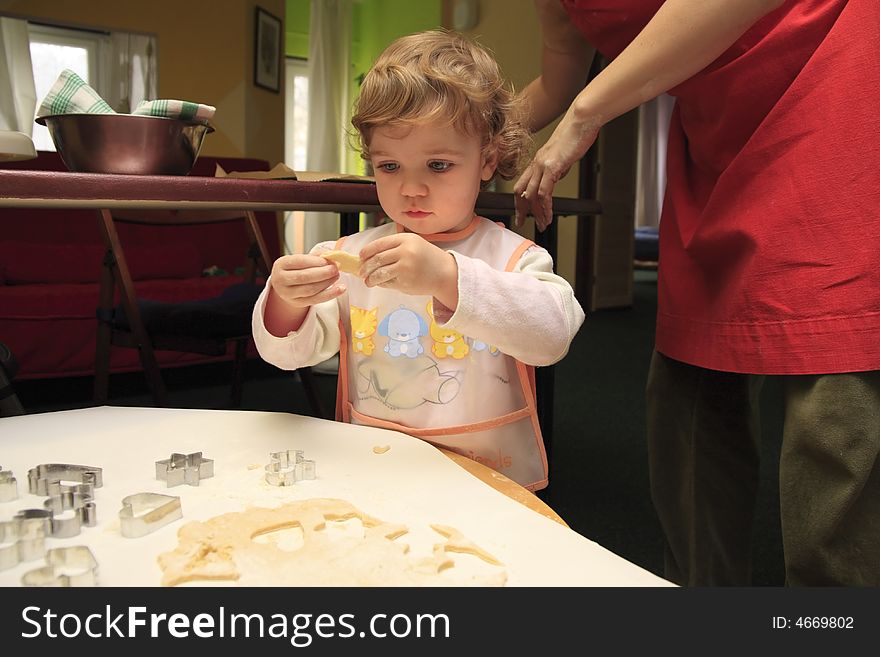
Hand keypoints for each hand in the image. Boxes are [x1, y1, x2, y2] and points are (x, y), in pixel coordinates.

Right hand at [269, 253, 344, 308]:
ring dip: (327, 283)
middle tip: (335, 269)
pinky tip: (340, 289)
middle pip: (303, 277)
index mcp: (281, 264)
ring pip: (310, 289)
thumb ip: (315, 256)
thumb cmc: (295, 269)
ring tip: (337, 276)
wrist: (287, 286)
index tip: (328, 260)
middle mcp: (281, 280)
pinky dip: (330, 294)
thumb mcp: (300, 260)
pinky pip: (316, 300)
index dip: (315, 261)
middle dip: (322, 273)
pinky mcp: (297, 303)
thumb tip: (331, 255)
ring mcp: (288, 294)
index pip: (298, 262)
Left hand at [359, 233, 458, 308]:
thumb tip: (369, 255)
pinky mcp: (406, 282)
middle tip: (361, 271)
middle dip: (365, 267)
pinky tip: (381, 284)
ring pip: (379, 273)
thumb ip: (394, 247)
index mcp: (405, 239)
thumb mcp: (413, 244)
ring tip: (368, 281)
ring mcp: (405, 268)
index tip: (361, 257)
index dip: (366, 251)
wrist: (445, 273)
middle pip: (377, 259)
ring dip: (370, 278)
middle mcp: (405, 252)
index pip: (379, 244)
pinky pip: (387, 283)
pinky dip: (381, 284)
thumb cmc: (427, 258)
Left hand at [513, 110, 599, 230]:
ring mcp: (542, 165)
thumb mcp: (563, 155)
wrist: (582, 120)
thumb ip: (557, 167)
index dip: (519, 200)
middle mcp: (536, 163)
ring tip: (542, 224)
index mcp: (538, 161)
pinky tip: (549, 214)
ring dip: (537, 212)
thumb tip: (556, 177)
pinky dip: (546, 206)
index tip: (521, 212)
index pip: (522, 184)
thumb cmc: (576, 134)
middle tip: (522, 222)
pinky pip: (544, 192)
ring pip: (532, 194)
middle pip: (521, 191)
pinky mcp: (552, 167)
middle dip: (521, 209)